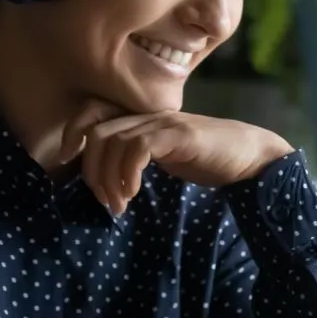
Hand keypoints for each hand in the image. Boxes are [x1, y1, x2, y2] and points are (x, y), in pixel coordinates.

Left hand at [59, 102, 293, 214]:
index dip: (72, 132)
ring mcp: (164, 123)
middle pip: (96, 133)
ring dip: (108, 179)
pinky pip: (139, 147)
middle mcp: (148, 115)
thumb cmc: (207, 159)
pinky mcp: (179, 135)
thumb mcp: (164, 157)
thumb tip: (106, 179)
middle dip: (91, 171)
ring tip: (119, 205)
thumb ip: (137, 157)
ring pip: (113, 141)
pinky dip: (128, 172)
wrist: (250, 155)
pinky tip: (133, 192)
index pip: (92, 112)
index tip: (66, 160)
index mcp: (142, 118)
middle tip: (105, 201)